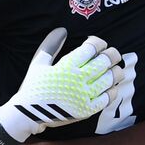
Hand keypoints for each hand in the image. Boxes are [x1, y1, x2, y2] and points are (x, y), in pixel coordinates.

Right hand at [0, 28, 125, 144]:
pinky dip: (112, 91)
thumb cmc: (33, 86)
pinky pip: (107, 99)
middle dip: (113, 54)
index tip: (99, 44)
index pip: (91, 48)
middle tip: (113, 54)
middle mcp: (78, 79)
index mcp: (66, 66)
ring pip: (110, 79)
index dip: (99, 43)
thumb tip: (63, 30)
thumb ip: (50, 45)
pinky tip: (111, 87)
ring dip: (117, 72)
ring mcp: (84, 96)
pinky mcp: (87, 110)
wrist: (28, 114)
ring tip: (116, 69)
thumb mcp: (38, 63)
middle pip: (105, 61)